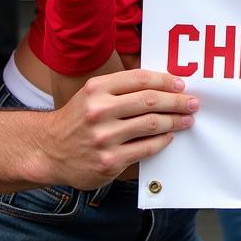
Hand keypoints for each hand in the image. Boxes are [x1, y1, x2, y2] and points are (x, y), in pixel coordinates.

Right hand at [40, 70, 196, 187]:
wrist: (48, 151)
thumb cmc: (78, 118)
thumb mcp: (93, 93)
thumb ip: (122, 87)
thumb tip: (164, 83)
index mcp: (97, 89)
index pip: (140, 79)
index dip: (166, 80)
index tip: (181, 84)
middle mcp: (99, 111)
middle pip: (150, 101)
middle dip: (177, 101)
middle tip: (192, 102)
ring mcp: (104, 138)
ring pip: (152, 124)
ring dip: (175, 121)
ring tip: (186, 119)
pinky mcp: (108, 161)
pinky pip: (145, 148)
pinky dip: (162, 141)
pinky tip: (169, 136)